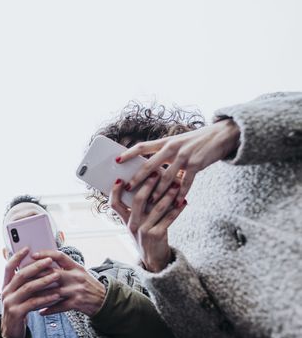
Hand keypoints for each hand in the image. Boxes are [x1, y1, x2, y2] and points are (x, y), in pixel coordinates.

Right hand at [0, 248, 61, 337]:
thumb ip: (25, 283)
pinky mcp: (16, 313)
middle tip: (49, 260)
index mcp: (5, 285)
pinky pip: (33, 303)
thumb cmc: (19, 309)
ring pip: (28, 288)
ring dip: (43, 281)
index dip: (17, 256)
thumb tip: (39, 266)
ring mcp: (10, 303)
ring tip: (56, 276)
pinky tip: (56, 295)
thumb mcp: (19, 295)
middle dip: (36, 266)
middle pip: (20, 275)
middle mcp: (5, 292)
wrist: (11, 332)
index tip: (28, 248)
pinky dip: (45, 298)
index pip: (9, 267)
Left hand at [30, 250, 105, 316]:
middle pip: (53, 274)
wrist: (104, 300)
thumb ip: (64, 268)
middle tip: (23, 278)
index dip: (46, 254)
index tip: (33, 255)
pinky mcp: (77, 303)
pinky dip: (49, 309)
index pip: (59, 256)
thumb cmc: (87, 285)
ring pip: (53, 291)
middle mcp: (76, 276)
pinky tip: (40, 311)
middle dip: (37, 276)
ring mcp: (77, 290)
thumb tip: (43, 263)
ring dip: (39, 295)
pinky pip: (60, 306)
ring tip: (27, 296)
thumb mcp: (79, 272)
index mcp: (76, 266)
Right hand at [109, 171, 185, 271]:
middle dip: (147, 184)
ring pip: (156, 208)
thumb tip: (147, 185)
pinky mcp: (157, 235)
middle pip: (137, 200)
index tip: (121, 179)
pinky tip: (184, 201)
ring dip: (168, 194)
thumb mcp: (137, 224)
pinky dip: (177, 209)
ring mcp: (144, 230)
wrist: (153, 260)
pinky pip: (169, 218)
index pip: (114, 204)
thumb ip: (139, 209)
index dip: (115, 191)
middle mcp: (133, 224)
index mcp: (126, 220)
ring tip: (176, 184)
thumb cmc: (146, 237)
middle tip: (156, 173)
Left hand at [117, 119, 240, 205]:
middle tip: (128, 188)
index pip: (142, 146)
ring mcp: (184, 156)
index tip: (116, 160)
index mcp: (166, 142)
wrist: (222, 134)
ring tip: (149, 202)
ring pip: (167, 177)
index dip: (128, 153)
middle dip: (138, 178)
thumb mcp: (178, 142)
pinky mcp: (196, 164)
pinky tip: (176, 203)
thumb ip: (164, 154)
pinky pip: (186, 182)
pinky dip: (180, 193)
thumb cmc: (196, 141)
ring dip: (158, 191)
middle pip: (150, 164)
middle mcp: (172, 148)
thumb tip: (149, 168)